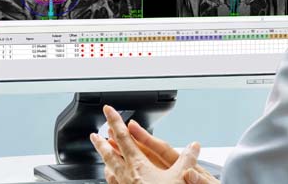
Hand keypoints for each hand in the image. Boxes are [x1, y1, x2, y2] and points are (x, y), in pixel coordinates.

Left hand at [91, 105, 218, 183]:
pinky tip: (112, 177)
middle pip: (109, 154)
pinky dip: (110, 177)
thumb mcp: (179, 177)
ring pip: (108, 169)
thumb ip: (187, 160)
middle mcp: (126, 175)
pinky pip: (113, 183)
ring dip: (103, 159)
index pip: (123, 137)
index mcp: (138, 165)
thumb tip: (194, 146)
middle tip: (93, 134)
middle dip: (100, 142)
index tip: (107, 110)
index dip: (115, 122)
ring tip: (100, 153)